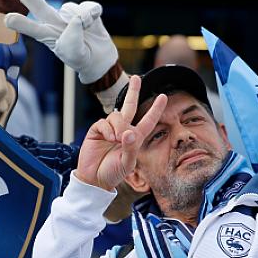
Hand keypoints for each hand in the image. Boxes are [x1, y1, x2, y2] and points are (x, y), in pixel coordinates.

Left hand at [4, 0, 118, 84]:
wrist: (99, 58)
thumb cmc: (81, 58)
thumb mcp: (75, 55)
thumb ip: (72, 39)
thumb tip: (76, 19)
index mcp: (47, 35)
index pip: (32, 29)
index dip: (21, 24)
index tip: (8, 19)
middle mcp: (55, 21)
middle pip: (41, 8)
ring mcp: (69, 14)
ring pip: (73, 10)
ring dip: (83, 20)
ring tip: (87, 32)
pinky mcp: (85, 9)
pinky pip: (89, 7)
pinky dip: (93, 14)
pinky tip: (93, 23)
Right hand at [76, 75, 166, 191]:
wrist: (94, 179)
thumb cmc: (113, 173)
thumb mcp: (127, 163)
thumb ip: (130, 148)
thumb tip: (128, 131)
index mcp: (135, 138)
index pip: (148, 121)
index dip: (155, 109)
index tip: (163, 96)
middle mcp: (123, 131)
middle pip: (129, 106)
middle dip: (133, 91)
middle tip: (136, 78)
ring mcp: (109, 129)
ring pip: (117, 116)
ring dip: (119, 126)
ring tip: (115, 140)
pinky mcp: (96, 130)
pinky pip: (104, 122)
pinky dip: (107, 129)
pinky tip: (108, 138)